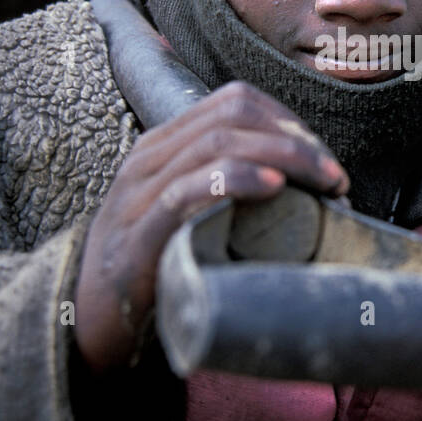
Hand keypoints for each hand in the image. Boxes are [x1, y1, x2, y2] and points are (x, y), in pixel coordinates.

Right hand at [74, 81, 349, 374]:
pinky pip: (187, 191)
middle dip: (297, 139)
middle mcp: (150, 159)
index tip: (324, 160)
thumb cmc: (151, 264)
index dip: (289, 121)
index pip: (234, 101)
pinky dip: (238, 180)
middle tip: (335, 178)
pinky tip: (274, 188)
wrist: (85, 319)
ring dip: (285, 157)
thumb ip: (226, 186)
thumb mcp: (185, 211)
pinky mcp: (139, 236)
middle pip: (234, 115)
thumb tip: (302, 183)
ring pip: (218, 142)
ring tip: (322, 185)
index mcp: (164, 146)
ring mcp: (140, 195)